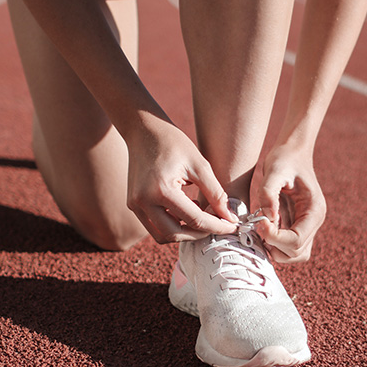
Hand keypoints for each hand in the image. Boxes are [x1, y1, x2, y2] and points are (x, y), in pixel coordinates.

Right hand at [125, 117, 237, 242]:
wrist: (144, 130)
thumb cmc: (174, 143)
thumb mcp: (200, 165)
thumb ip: (216, 193)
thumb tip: (230, 217)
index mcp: (162, 190)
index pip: (195, 220)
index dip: (217, 226)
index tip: (233, 226)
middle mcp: (143, 201)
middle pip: (176, 234)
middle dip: (199, 234)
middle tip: (218, 224)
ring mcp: (135, 205)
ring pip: (162, 235)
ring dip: (184, 233)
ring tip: (202, 217)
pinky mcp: (133, 205)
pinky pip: (154, 226)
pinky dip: (172, 225)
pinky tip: (187, 211)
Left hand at [252, 144, 325, 262]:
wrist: (292, 152)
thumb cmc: (285, 159)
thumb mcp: (274, 170)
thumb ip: (269, 193)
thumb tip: (267, 218)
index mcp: (314, 210)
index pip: (297, 240)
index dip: (275, 238)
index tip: (259, 223)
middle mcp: (313, 222)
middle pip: (297, 252)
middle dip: (274, 245)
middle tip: (258, 226)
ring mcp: (306, 225)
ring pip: (293, 254)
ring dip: (274, 248)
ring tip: (260, 228)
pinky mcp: (296, 225)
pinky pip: (287, 246)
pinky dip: (273, 243)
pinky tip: (262, 227)